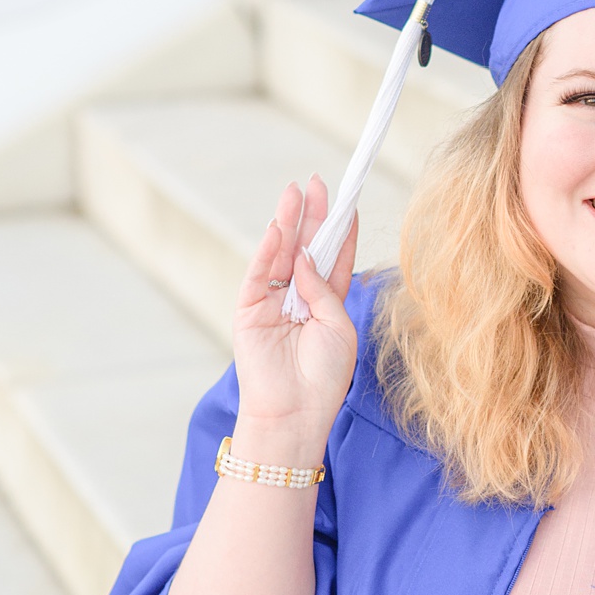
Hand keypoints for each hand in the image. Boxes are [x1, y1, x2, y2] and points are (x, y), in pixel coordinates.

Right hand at [231, 178, 359, 460]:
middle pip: (306, 247)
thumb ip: (324, 289)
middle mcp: (300, 297)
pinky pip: (259, 274)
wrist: (296, 412)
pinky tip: (276, 227)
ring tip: (295, 193)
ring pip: (282, 254)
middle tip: (316, 182)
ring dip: (289, 223)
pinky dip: (267, 250)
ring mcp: (273, 302)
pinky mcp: (249, 311)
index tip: (346, 199)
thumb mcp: (338, 327)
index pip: (334, 256)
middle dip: (312, 215)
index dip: (339, 228)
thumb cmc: (325, 376)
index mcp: (327, 302)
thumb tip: (307, 256)